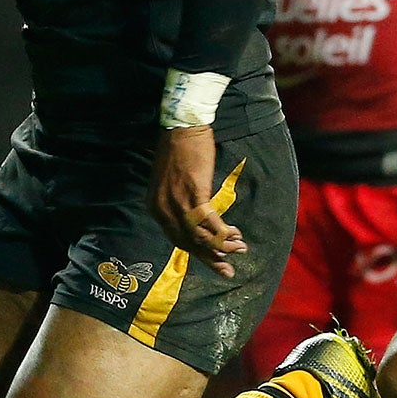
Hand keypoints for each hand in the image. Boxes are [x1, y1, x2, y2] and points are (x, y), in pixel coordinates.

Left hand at [153, 126, 246, 279]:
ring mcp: (177, 203)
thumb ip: (178, 200)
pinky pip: (210, 223)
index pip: (178, 239)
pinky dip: (224, 232)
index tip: (215, 259)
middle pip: (189, 243)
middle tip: (228, 270)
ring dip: (223, 246)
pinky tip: (236, 233)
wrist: (181, 127)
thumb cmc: (179, 149)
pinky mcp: (194, 194)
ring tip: (240, 248)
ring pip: (201, 236)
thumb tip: (195, 215)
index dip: (199, 252)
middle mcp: (163, 210)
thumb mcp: (171, 181)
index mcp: (156, 208)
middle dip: (211, 258)